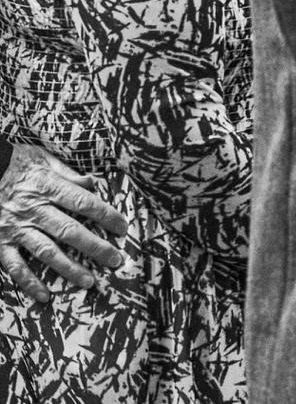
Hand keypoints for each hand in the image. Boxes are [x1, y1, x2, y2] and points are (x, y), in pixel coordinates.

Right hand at [0, 143, 127, 301]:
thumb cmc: (13, 163)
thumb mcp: (41, 158)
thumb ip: (67, 173)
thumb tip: (92, 183)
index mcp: (47, 187)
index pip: (84, 203)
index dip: (106, 215)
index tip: (123, 227)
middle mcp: (33, 209)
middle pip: (70, 231)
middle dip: (95, 247)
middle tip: (115, 260)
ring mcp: (15, 228)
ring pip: (46, 252)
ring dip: (69, 268)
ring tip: (89, 281)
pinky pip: (14, 265)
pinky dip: (29, 282)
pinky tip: (44, 296)